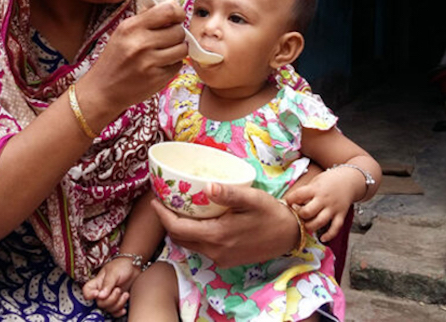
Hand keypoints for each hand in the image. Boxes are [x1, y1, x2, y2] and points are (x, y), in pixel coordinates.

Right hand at [81, 1, 186, 119]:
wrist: (102, 89)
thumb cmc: (115, 59)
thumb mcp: (122, 33)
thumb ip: (145, 20)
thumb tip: (172, 10)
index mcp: (131, 27)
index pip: (168, 10)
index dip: (178, 13)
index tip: (176, 19)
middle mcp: (140, 43)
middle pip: (179, 31)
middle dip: (177, 35)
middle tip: (167, 40)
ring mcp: (149, 62)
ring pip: (182, 48)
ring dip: (178, 50)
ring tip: (165, 52)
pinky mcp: (156, 78)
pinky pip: (178, 65)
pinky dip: (172, 65)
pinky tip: (159, 66)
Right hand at [82, 258, 140, 316]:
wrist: (134, 267)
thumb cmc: (122, 266)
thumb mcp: (114, 272)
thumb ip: (107, 284)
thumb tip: (100, 296)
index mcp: (97, 282)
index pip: (86, 291)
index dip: (89, 295)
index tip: (97, 293)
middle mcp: (101, 291)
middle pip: (99, 303)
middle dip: (111, 299)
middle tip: (118, 289)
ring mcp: (109, 297)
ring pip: (108, 308)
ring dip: (118, 304)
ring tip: (125, 294)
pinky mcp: (117, 301)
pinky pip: (114, 312)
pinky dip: (119, 312)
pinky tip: (124, 308)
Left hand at [150, 183, 299, 266]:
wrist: (289, 235)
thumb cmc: (271, 214)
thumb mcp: (252, 199)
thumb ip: (230, 193)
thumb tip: (209, 186)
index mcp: (217, 236)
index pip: (178, 229)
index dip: (162, 215)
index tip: (155, 200)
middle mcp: (215, 251)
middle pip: (180, 238)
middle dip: (167, 221)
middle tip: (164, 202)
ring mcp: (220, 258)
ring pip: (189, 244)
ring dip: (179, 229)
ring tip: (178, 208)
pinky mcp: (226, 260)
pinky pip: (201, 248)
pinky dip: (193, 234)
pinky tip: (198, 220)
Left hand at [282, 168, 356, 242]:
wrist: (350, 180)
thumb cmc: (329, 180)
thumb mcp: (315, 181)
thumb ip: (306, 192)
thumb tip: (292, 202)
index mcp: (315, 189)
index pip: (298, 195)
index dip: (289, 200)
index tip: (287, 202)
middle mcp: (324, 199)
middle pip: (308, 212)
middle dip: (300, 215)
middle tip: (298, 214)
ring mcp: (333, 208)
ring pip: (320, 222)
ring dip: (310, 227)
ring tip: (306, 225)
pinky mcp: (341, 215)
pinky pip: (335, 228)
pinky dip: (329, 235)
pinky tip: (322, 238)